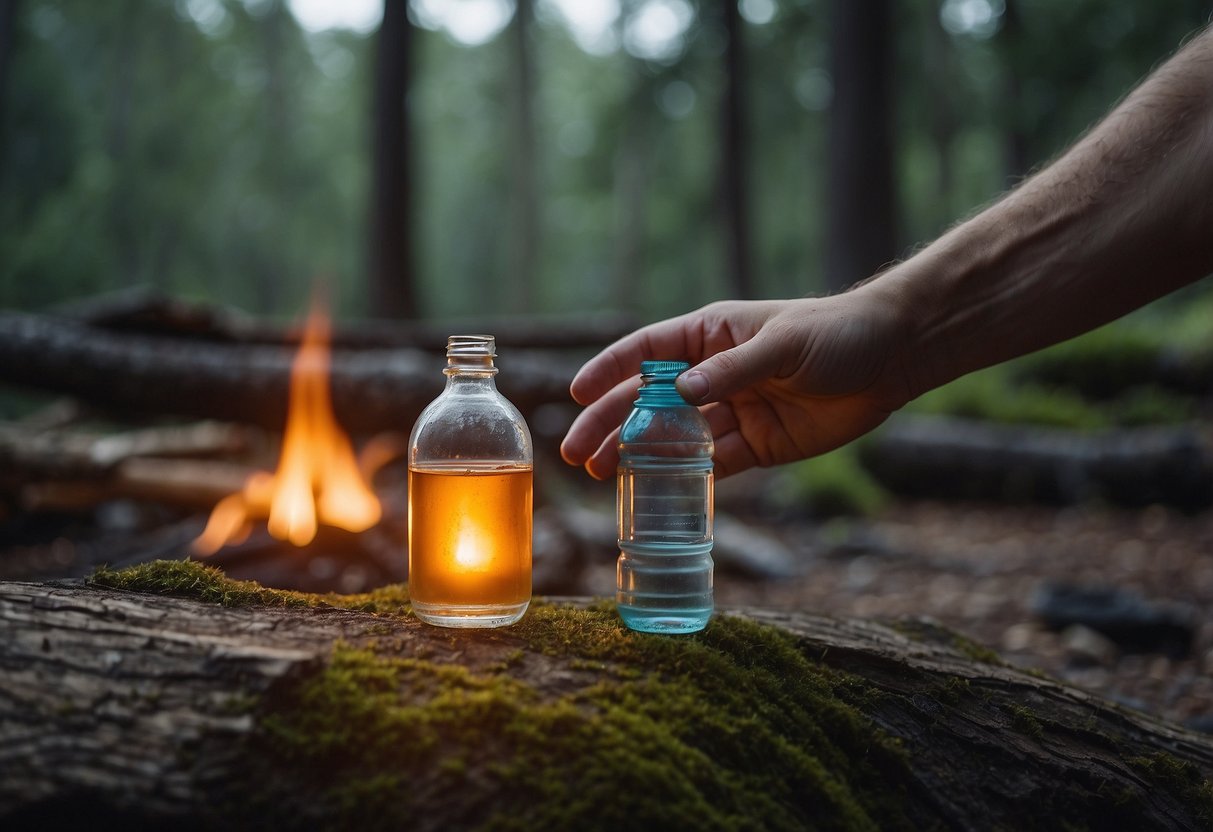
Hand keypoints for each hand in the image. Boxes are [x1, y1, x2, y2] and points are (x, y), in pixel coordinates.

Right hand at [560, 289, 914, 478]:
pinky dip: (686, 482)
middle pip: (649, 401)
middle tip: (576, 452)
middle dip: (610, 425)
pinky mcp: (756, 447)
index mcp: (710, 336)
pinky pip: (713, 468)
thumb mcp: (782, 345)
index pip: (646, 351)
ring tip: (602, 476)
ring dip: (638, 457)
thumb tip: (681, 394)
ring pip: (674, 439)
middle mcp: (713, 375)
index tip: (575, 393)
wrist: (893, 361)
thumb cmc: (835, 334)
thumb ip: (731, 371)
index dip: (608, 370)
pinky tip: (656, 494)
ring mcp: (732, 412)